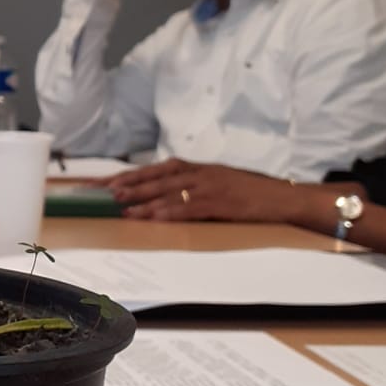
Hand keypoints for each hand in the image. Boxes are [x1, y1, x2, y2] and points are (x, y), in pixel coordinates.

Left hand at [110, 160, 321, 223]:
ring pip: (169, 191)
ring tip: (121, 206)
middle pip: (155, 177)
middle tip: (102, 193)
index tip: (103, 182)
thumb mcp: (215, 183)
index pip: (154, 169)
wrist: (282, 197)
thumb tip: (158, 196)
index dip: (128, 175)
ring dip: (143, 199)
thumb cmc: (247, 192)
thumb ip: (189, 186)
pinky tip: (153, 217)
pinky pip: (190, 208)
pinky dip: (170, 212)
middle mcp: (199, 173)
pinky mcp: (221, 203)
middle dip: (127, 185)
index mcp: (196, 168)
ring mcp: (210, 186)